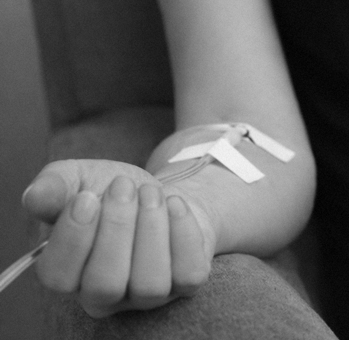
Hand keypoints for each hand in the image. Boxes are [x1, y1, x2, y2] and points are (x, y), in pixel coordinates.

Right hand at [22, 160, 214, 317]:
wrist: (161, 193)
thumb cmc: (113, 192)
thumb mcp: (80, 179)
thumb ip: (55, 186)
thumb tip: (35, 197)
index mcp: (69, 273)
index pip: (58, 276)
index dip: (73, 237)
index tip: (87, 196)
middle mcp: (106, 294)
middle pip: (105, 285)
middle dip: (117, 228)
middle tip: (123, 185)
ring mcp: (148, 294)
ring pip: (149, 284)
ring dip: (151, 230)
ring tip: (150, 192)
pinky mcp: (185, 283)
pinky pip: (188, 274)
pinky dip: (184, 234)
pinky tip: (174, 204)